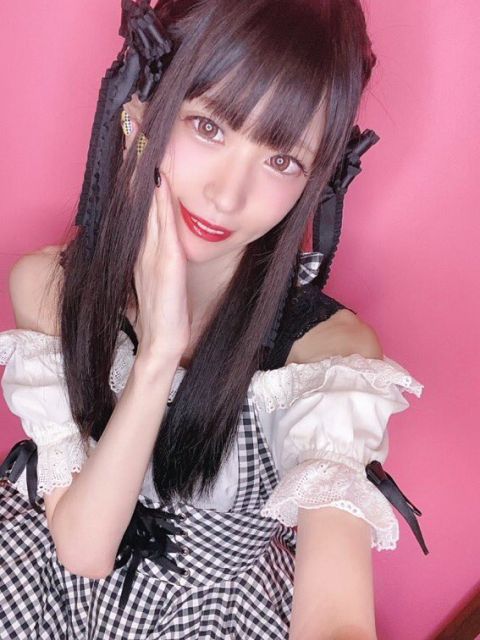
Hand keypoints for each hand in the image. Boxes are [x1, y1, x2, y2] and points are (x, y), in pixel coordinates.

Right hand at [133, 154, 190, 360]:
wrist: (163, 341)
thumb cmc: (163, 310)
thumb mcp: (158, 275)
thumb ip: (156, 253)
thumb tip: (159, 233)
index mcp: (144, 246)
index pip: (138, 201)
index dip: (135, 170)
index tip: (134, 138)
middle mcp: (145, 244)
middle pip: (138, 194)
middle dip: (135, 158)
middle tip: (131, 121)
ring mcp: (153, 253)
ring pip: (148, 204)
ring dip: (144, 172)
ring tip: (140, 138)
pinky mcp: (165, 265)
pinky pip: (162, 227)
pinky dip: (160, 202)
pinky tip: (161, 180)